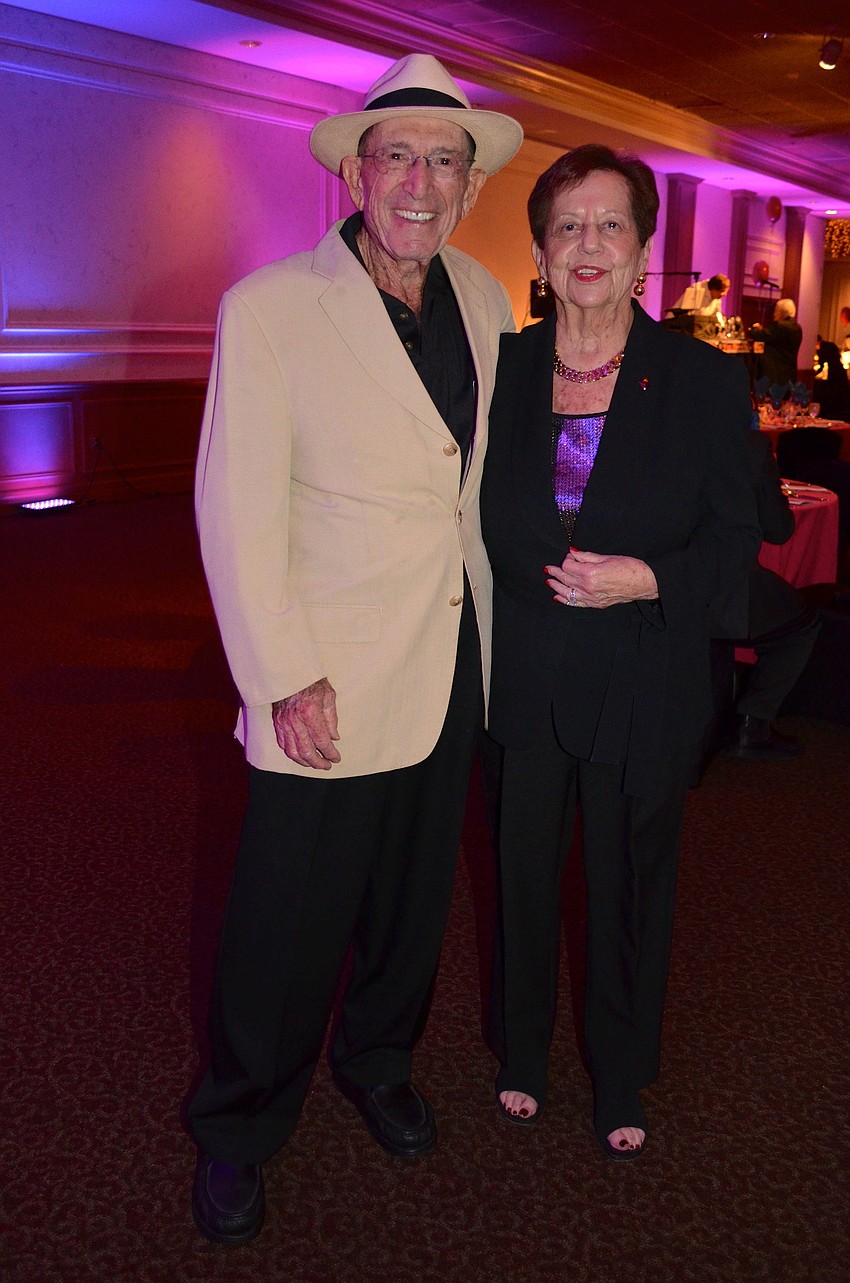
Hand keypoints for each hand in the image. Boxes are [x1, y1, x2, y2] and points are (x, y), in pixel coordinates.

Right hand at [272, 677, 340, 768]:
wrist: (289, 671)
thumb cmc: (311, 680)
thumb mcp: (328, 695)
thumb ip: (332, 718)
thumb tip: (334, 738)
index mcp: (310, 712)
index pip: (322, 740)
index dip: (330, 753)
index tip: (336, 758)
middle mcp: (295, 720)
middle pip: (306, 750)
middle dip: (318, 762)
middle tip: (327, 766)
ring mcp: (284, 722)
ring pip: (292, 751)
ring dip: (304, 761)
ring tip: (314, 764)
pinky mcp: (277, 722)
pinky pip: (282, 744)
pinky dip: (292, 753)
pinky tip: (300, 755)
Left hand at [544, 548, 658, 608]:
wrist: (644, 582)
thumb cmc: (630, 568)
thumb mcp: (606, 557)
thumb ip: (586, 556)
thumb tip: (573, 553)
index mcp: (590, 573)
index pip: (569, 566)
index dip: (566, 559)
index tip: (568, 556)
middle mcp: (588, 587)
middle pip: (566, 579)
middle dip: (556, 572)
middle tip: (549, 568)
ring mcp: (592, 598)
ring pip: (567, 593)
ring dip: (556, 586)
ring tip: (549, 581)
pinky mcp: (596, 604)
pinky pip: (576, 603)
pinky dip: (565, 600)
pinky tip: (558, 597)